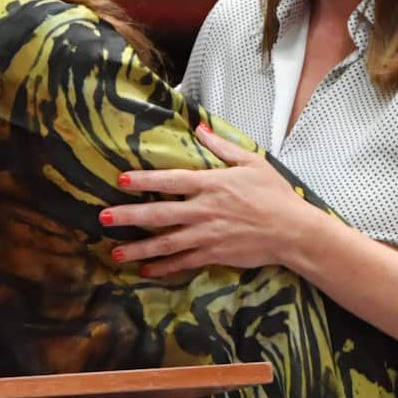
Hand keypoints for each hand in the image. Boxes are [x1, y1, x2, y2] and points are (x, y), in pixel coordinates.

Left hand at [101, 124, 316, 276]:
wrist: (293, 231)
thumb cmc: (274, 194)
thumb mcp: (252, 162)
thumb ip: (223, 147)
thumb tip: (200, 128)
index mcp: (212, 184)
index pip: (171, 180)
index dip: (145, 180)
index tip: (121, 180)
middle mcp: (205, 210)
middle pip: (160, 213)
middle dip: (130, 216)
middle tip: (104, 219)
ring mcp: (208, 235)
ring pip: (167, 242)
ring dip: (139, 247)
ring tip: (115, 252)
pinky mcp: (215, 254)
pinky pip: (184, 262)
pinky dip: (164, 267)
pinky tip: (146, 269)